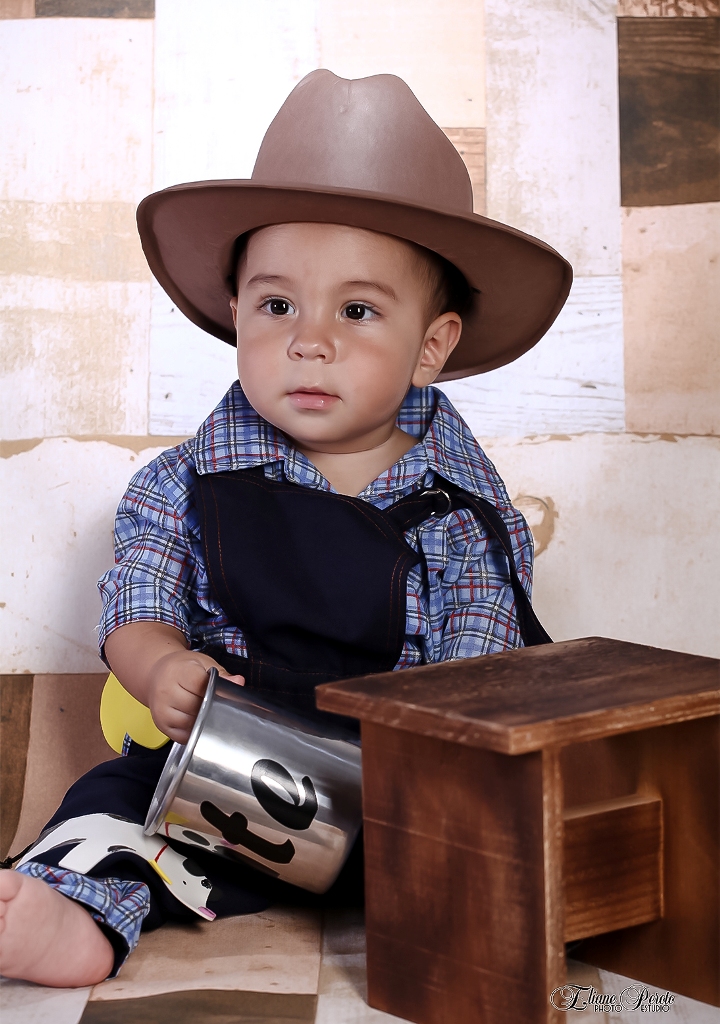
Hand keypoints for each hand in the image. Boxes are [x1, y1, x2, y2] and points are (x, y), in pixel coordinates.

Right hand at [104, 622, 244, 745]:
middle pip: (196, 707)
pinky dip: (194, 732)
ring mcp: (161, 711)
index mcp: (178, 672)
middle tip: (215, 702)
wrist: (157, 675)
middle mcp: (166, 692)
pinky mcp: (161, 725)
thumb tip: (239, 682)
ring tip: (206, 711)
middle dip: (210, 707)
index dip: (215, 692)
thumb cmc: (183, 669)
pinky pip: (183, 737)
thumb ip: (222, 674)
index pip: (202, 687)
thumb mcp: (203, 664)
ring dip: (203, 722)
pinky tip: (197, 722)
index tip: (221, 692)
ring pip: (190, 724)